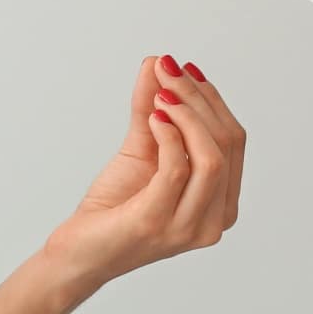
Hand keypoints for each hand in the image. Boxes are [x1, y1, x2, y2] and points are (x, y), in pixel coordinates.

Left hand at [41, 55, 246, 287]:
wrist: (79, 251)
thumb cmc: (114, 207)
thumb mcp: (140, 149)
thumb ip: (150, 108)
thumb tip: (157, 62)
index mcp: (221, 204)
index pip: (234, 141)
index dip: (212, 100)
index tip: (184, 68)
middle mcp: (214, 220)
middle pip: (226, 143)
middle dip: (198, 99)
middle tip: (168, 70)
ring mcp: (189, 225)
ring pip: (210, 156)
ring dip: (186, 113)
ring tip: (159, 92)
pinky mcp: (157, 222)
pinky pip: (177, 169)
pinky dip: (168, 135)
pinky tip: (152, 117)